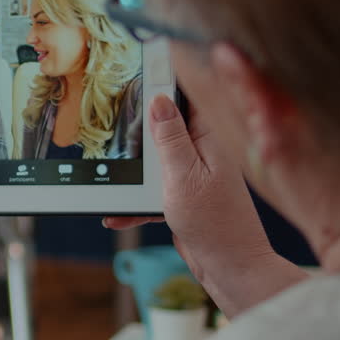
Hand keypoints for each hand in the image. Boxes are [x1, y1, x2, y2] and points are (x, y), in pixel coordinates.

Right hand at [103, 94, 272, 283]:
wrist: (230, 269)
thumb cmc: (214, 223)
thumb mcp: (183, 175)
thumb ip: (169, 138)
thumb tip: (158, 99)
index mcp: (208, 138)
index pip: (184, 98)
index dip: (161, 82)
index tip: (135, 70)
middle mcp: (202, 152)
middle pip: (163, 128)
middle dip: (136, 131)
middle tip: (111, 132)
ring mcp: (193, 175)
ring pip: (154, 162)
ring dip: (132, 175)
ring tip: (109, 183)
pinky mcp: (185, 197)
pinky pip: (154, 191)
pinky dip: (136, 202)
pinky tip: (118, 215)